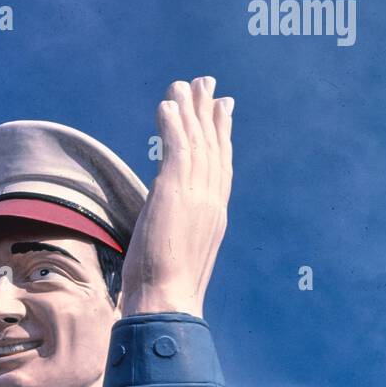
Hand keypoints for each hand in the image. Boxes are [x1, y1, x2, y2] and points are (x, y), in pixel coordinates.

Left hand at [120, 76, 232, 319]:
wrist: (166, 303)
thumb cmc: (164, 293)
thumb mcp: (175, 255)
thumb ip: (176, 231)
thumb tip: (164, 224)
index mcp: (214, 216)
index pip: (220, 167)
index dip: (221, 136)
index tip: (221, 110)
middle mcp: (212, 201)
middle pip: (214, 147)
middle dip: (209, 113)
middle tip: (206, 83)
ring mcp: (197, 195)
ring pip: (196, 142)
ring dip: (189, 110)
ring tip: (182, 84)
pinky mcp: (176, 192)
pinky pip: (177, 147)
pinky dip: (174, 124)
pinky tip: (166, 106)